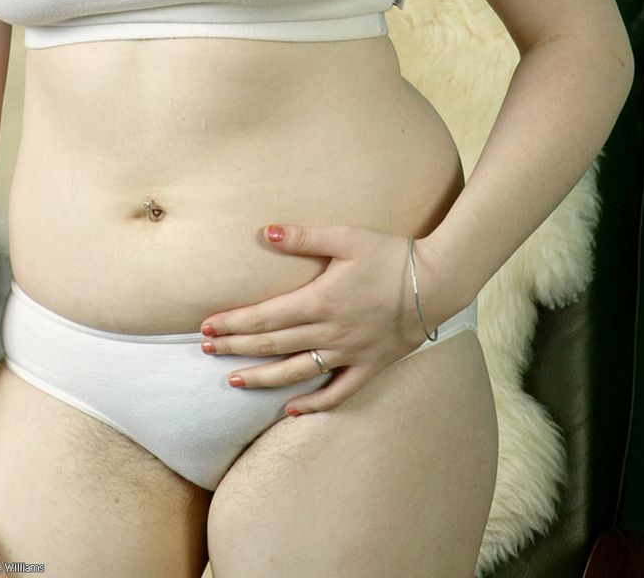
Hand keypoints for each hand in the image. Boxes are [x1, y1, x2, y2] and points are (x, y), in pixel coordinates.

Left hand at [199, 224, 455, 413]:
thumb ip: (303, 237)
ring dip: (262, 378)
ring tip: (233, 381)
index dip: (233, 323)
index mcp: (320, 301)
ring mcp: (349, 354)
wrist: (437, 282)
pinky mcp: (369, 366)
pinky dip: (312, 404)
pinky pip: (337, 393)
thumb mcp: (345, 237)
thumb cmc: (390, 254)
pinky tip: (290, 411)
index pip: (264, 317)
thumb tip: (263, 231)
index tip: (206, 326)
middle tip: (206, 350)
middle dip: (236, 347)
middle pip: (273, 345)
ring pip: (296, 372)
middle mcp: (330, 333)